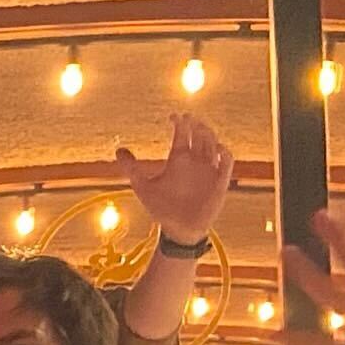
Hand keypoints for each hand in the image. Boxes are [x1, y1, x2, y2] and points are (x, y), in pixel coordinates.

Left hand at [119, 112, 235, 245]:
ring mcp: (208, 170)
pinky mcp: (219, 182)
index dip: (180, 123)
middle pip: (200, 135)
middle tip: (188, 118)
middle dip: (195, 125)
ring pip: (213, 144)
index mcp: (178, 159)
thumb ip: (131, 168)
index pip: (182, 135)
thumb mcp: (143, 186)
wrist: (178, 228)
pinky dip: (224, 154)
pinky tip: (217, 148)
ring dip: (208, 135)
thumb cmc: (161, 207)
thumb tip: (118, 150)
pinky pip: (226, 163)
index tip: (173, 116)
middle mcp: (195, 161)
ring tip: (200, 128)